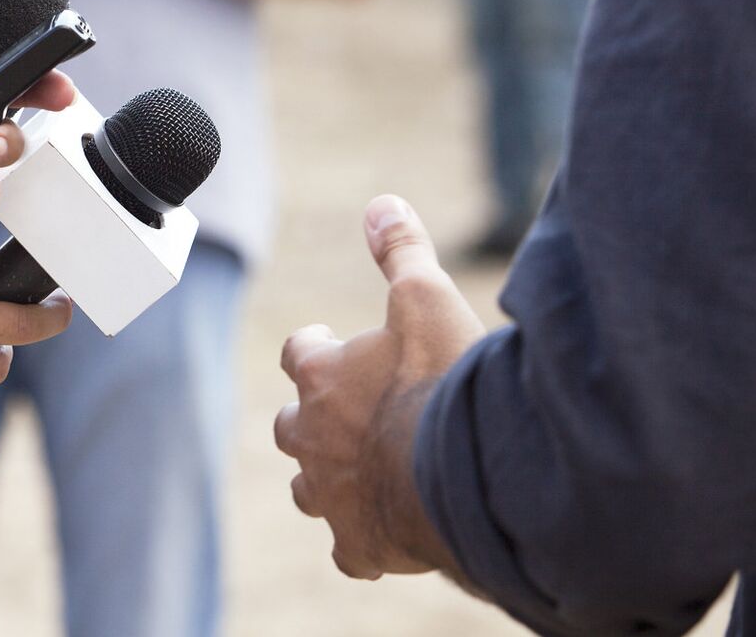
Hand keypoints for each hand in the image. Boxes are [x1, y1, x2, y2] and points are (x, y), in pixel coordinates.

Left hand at [275, 195, 487, 580]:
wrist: (464, 471)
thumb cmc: (443, 381)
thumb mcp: (426, 297)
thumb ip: (401, 250)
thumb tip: (379, 204)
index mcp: (319, 375)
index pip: (298, 353)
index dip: (316, 347)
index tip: (332, 343)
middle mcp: (310, 436)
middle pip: (291, 425)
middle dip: (312, 417)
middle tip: (347, 412)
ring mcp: (331, 495)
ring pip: (310, 489)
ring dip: (328, 477)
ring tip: (362, 469)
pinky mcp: (360, 544)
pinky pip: (349, 551)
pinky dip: (363, 542)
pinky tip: (385, 538)